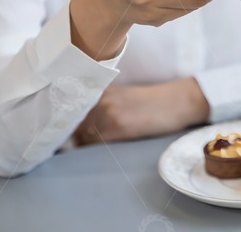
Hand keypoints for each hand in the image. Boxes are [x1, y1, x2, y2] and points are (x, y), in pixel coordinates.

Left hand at [72, 77, 209, 145]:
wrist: (176, 101)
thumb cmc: (152, 102)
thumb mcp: (123, 97)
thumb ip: (102, 106)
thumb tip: (80, 127)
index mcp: (101, 90)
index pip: (71, 110)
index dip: (66, 125)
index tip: (63, 135)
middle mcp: (101, 98)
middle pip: (73, 125)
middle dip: (73, 138)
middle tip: (78, 147)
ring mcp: (108, 111)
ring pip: (82, 136)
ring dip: (83, 145)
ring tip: (91, 150)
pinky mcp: (118, 126)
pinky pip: (95, 143)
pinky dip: (93, 149)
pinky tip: (101, 150)